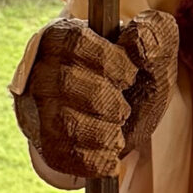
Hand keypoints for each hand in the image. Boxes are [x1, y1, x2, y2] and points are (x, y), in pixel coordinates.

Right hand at [13, 11, 178, 181]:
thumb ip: (156, 36)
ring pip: (62, 122)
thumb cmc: (135, 82)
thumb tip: (139, 34)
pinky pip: (63, 154)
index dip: (109, 62)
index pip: (75, 41)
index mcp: (64, 38)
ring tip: (116, 131)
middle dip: (109, 102)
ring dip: (104, 132)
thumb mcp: (154, 56)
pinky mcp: (43, 142)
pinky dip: (97, 158)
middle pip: (65, 82)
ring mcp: (36, 108)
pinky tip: (109, 152)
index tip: (128, 75)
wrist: (125, 126)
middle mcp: (40, 70)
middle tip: (123, 108)